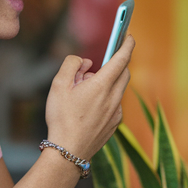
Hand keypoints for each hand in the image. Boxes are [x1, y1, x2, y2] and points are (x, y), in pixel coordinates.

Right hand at [43, 35, 131, 159]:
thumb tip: (86, 61)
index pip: (121, 58)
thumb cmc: (61, 118)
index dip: (127, 44)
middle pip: (123, 73)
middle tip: (94, 68)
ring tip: (83, 93)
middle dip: (114, 64)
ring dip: (106, 83)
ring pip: (117, 89)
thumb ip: (71, 64)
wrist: (68, 151)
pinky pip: (114, 103)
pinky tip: (88, 108)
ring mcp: (117, 112)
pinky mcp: (115, 123)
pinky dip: (106, 98)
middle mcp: (114, 97)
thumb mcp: (58, 85)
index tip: (129, 35)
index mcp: (102, 85)